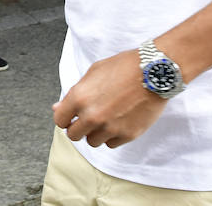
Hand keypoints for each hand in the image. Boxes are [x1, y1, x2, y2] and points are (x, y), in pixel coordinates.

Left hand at [52, 49, 168, 148]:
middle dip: (79, 127)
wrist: (153, 72)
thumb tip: (57, 108)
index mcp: (79, 98)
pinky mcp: (127, 135)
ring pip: (92, 142)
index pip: (59, 120)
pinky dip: (112, 136)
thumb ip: (74, 93)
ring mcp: (110, 127)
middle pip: (74, 135)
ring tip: (106, 118)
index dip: (65, 118)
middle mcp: (92, 116)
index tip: (71, 116)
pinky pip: (111, 144)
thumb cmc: (123, 67)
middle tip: (89, 118)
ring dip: (96, 133)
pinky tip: (119, 121)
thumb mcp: (93, 72)